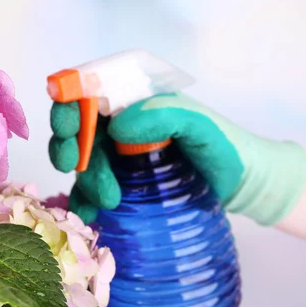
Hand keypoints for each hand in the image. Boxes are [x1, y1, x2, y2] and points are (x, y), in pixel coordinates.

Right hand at [49, 93, 305, 225]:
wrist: (239, 183)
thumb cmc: (222, 146)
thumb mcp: (198, 125)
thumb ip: (163, 115)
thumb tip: (116, 126)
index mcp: (134, 102)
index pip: (89, 92)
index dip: (68, 103)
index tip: (66, 125)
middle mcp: (120, 126)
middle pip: (75, 128)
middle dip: (66, 144)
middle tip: (69, 163)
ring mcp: (118, 156)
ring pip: (81, 162)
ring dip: (85, 178)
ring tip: (110, 199)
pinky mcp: (120, 184)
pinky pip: (90, 190)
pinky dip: (83, 201)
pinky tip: (89, 214)